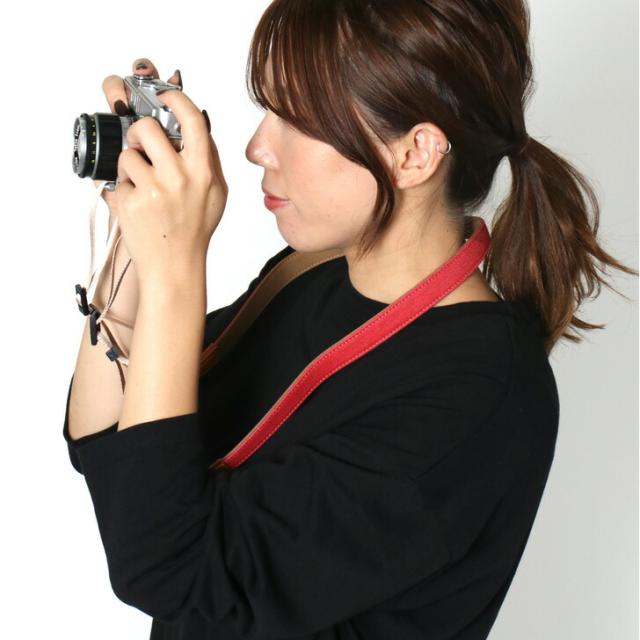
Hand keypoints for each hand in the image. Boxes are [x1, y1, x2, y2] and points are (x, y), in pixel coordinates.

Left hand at [114, 78, 227, 288]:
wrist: (175, 266)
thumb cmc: (194, 230)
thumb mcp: (215, 193)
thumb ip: (208, 158)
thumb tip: (196, 123)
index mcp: (204, 172)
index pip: (192, 119)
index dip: (175, 100)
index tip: (163, 97)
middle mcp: (181, 178)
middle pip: (147, 128)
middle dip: (138, 132)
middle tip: (140, 145)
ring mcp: (154, 190)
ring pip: (127, 154)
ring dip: (129, 165)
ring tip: (142, 186)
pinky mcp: (132, 202)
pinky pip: (118, 179)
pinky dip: (123, 189)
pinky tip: (137, 206)